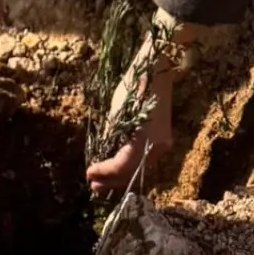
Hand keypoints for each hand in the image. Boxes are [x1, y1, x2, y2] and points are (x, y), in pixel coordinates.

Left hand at [85, 41, 176, 193]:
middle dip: (111, 180)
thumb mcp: (116, 112)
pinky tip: (118, 167)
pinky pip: (145, 159)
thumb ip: (111, 136)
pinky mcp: (164, 139)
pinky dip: (131, 166)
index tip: (89, 173)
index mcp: (143, 138)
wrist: (157, 68)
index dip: (104, 172)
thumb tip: (103, 155)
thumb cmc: (132, 85)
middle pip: (132, 172)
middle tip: (93, 186)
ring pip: (140, 168)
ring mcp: (163, 143)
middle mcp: (157, 146)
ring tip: (102, 182)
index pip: (122, 166)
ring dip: (121, 176)